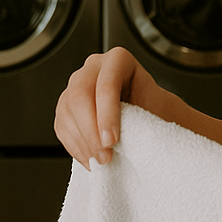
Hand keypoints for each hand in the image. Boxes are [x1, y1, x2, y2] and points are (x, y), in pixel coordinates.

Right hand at [53, 47, 165, 168]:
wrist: (149, 114)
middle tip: (105, 156)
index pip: (107, 84)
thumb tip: (140, 137)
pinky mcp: (66, 105)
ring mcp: (75, 85)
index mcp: (119, 59)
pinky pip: (62, 126)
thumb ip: (149, 116)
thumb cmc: (156, 108)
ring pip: (67, 112)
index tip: (112, 141)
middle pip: (80, 96)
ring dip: (82, 142)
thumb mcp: (159, 107)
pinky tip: (90, 159)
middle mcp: (93, 68)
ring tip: (101, 162)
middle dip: (91, 131)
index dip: (107, 114)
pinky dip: (74, 146)